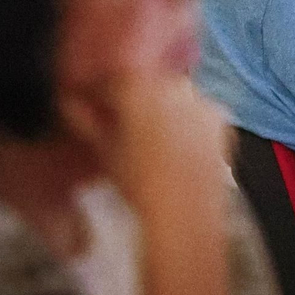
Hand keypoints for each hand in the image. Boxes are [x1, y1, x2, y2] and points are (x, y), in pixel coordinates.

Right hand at [58, 65, 231, 210]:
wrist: (183, 214)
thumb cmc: (135, 183)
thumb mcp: (103, 150)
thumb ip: (85, 119)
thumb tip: (72, 103)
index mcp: (137, 85)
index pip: (113, 79)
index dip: (100, 93)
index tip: (93, 105)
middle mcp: (172, 83)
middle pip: (148, 83)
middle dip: (135, 99)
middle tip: (124, 124)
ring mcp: (201, 99)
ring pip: (175, 96)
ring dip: (164, 109)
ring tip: (153, 139)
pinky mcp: (222, 119)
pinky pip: (198, 114)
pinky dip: (189, 124)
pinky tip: (180, 148)